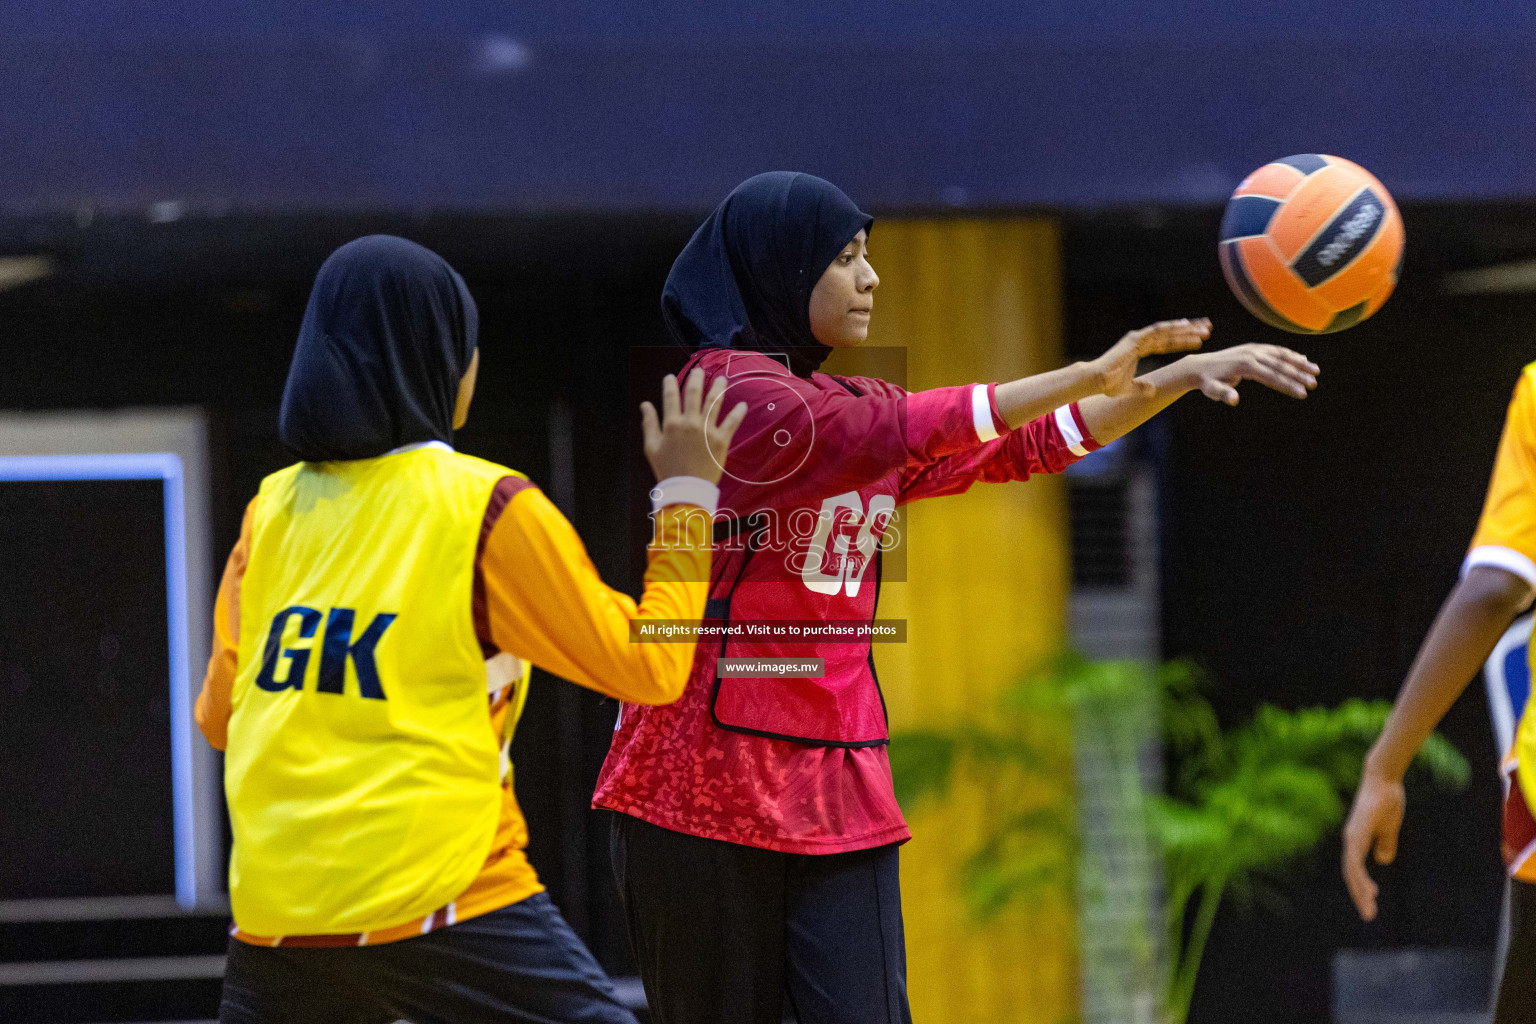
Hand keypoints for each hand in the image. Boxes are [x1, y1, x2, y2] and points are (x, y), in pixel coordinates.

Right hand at [640, 368, 748, 484]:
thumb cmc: (667, 469)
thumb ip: (649, 424)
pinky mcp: (721, 441)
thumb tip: (645, 405)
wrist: (686, 490)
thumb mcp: (651, 447)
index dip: (670, 384)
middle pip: (694, 394)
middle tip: (699, 370)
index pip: (670, 397)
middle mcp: (690, 423)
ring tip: (721, 378)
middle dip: (696, 379)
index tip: (670, 377)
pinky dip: (738, 412)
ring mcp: (707, 431)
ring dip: (718, 388)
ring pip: (714, 403)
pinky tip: (742, 404)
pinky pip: (731, 422)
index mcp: (672, 424)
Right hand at [1091, 319, 1209, 397]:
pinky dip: (1172, 328)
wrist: (1096, 380)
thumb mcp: (1130, 388)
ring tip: (1204, 328)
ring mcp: (1138, 338)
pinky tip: (1186, 325)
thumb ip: (1142, 388)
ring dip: (1186, 328)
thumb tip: (1152, 390)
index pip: (1166, 343)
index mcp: (1139, 349)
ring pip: (1167, 330)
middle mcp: (1140, 340)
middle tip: (1208, 328)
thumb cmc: (1108, 385)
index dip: (1182, 340)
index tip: (1199, 340)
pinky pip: (1157, 332)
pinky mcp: (1135, 339)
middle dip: (1189, 330)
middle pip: (1170, 333)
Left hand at [1180, 343, 1318, 405]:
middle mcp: (1251, 354)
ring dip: (1299, 363)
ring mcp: (1254, 349)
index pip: (1271, 376)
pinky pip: (1275, 350)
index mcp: (1244, 365)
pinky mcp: (1254, 348)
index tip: (1302, 393)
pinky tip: (1303, 360)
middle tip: (1314, 384)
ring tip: (1316, 371)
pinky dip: (1290, 355)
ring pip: (1281, 355)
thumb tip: (1234, 400)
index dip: (1287, 385)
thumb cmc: (1207, 381)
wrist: (1200, 366)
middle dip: (1298, 375)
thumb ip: (1223, 393)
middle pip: (1279, 365)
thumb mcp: (1211, 389)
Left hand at [1341, 770, 1405, 920]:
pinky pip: (1355, 860)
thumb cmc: (1387, 801)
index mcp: (1357, 841)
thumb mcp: (1388, 828)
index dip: (1361, 888)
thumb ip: (1384, 843)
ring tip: (1369, 909)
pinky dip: (1359, 876)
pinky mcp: (1356, 833)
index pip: (1355, 870)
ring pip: (1351, 871)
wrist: (1384, 780)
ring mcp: (1351, 836)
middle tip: (1368, 916)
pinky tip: (1367, 890)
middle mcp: (1350, 840)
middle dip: (1359, 896)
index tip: (1370, 904)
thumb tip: (1381, 860)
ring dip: (1360, 892)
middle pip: (1350, 875)